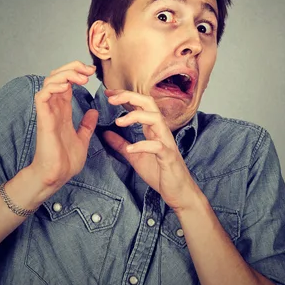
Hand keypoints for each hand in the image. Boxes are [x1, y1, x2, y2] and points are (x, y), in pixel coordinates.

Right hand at [28, 61, 98, 196]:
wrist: (57, 176)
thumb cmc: (65, 161)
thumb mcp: (82, 139)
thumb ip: (86, 124)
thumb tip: (93, 112)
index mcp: (63, 110)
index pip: (66, 82)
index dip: (77, 72)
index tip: (92, 71)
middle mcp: (54, 108)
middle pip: (57, 76)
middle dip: (72, 67)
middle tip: (88, 69)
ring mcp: (47, 112)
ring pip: (49, 81)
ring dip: (65, 74)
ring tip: (81, 77)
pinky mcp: (43, 118)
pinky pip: (42, 95)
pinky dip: (53, 86)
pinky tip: (67, 87)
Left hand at [102, 90, 200, 210]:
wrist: (179, 192)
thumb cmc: (160, 172)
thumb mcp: (135, 157)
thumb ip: (121, 144)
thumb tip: (105, 132)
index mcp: (153, 128)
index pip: (140, 104)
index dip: (125, 96)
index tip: (108, 93)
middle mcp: (161, 131)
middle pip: (149, 103)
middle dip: (130, 97)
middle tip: (111, 98)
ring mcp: (166, 142)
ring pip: (155, 118)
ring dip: (136, 116)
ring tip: (119, 122)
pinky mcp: (168, 156)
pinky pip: (157, 146)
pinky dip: (143, 145)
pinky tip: (130, 149)